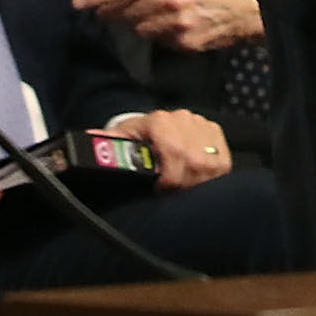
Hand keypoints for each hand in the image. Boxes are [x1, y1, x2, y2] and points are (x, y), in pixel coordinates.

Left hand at [73, 0, 262, 51]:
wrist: (256, 5)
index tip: (78, 3)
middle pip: (126, 11)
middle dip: (113, 13)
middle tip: (104, 14)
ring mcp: (176, 24)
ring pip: (141, 30)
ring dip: (140, 25)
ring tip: (152, 17)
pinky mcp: (186, 44)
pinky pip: (162, 43)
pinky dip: (162, 36)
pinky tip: (174, 28)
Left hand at [110, 108, 231, 189]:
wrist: (154, 124)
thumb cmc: (136, 137)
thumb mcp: (120, 140)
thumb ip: (108, 143)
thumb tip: (93, 141)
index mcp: (159, 122)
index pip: (174, 153)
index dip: (171, 179)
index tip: (161, 191)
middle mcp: (183, 121)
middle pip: (194, 163)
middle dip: (184, 185)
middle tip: (171, 194)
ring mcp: (202, 126)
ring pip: (209, 164)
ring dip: (197, 182)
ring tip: (182, 189)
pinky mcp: (215, 133)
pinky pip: (222, 161)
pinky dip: (211, 175)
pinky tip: (197, 179)